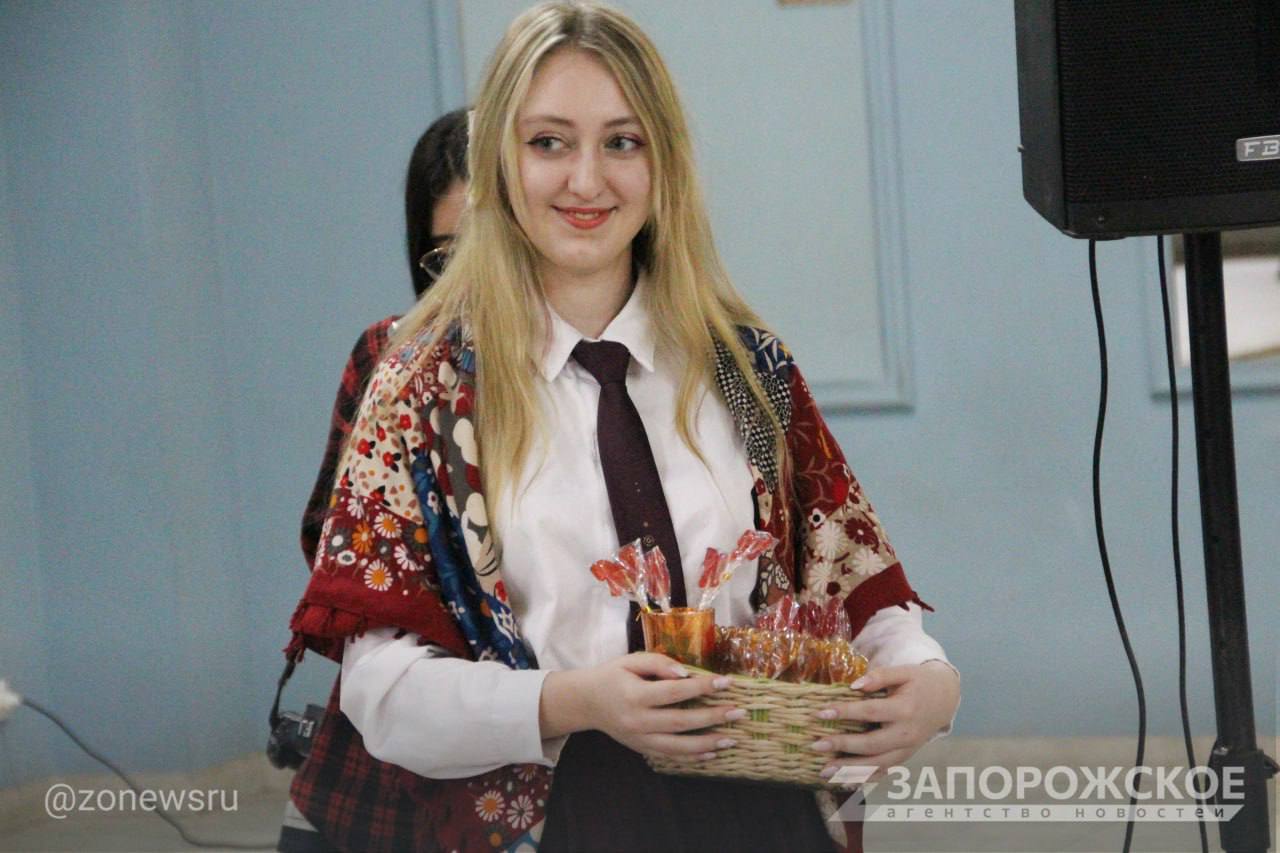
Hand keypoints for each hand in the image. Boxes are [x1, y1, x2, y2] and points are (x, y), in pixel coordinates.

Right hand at [540, 652, 745, 759]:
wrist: (585, 702)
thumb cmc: (612, 676)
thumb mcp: (631, 660)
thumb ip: (659, 663)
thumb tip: (686, 674)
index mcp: (635, 694)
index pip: (674, 691)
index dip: (702, 688)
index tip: (726, 682)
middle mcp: (637, 720)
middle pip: (681, 722)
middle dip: (713, 718)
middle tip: (739, 712)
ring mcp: (639, 739)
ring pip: (678, 746)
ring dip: (708, 744)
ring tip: (732, 739)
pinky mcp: (641, 748)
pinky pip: (670, 756)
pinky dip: (692, 757)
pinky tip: (712, 753)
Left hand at [808, 660, 959, 784]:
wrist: (944, 699)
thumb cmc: (918, 682)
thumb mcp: (903, 672)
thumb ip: (879, 676)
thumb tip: (854, 685)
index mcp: (905, 710)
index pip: (870, 712)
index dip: (845, 713)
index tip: (821, 713)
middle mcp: (907, 734)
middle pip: (871, 744)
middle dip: (842, 746)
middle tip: (816, 745)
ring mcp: (907, 750)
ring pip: (877, 765)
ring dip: (849, 770)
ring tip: (824, 770)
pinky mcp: (905, 758)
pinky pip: (883, 773)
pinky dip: (864, 778)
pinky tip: (843, 781)